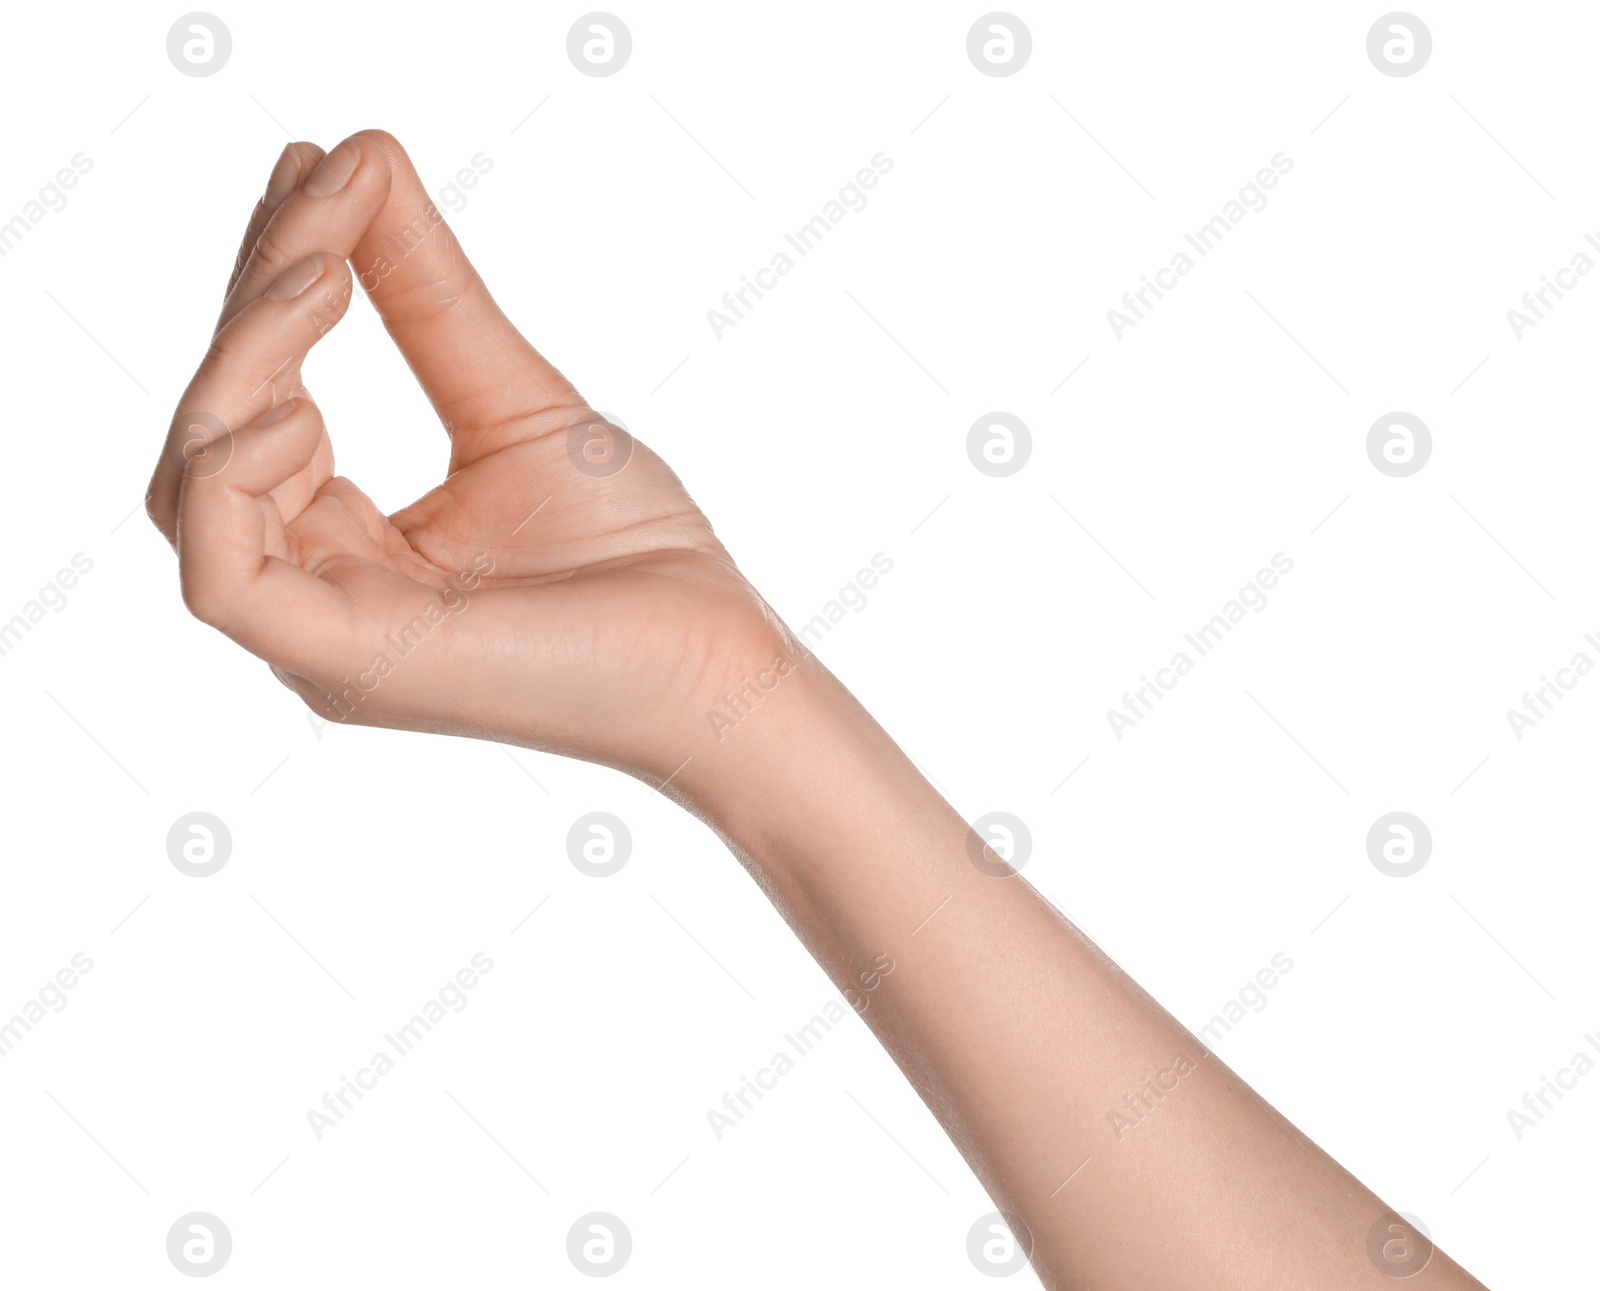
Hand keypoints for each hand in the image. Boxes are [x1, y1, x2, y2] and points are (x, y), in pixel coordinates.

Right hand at [148, 131, 788, 787]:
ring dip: (240, 364)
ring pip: (197, 488)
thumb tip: (360, 158)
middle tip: (322, 196)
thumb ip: (424, 298)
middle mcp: (318, 594)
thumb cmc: (633, 553)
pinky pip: (221, 581)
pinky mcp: (348, 666)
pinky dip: (233, 478)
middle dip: (253, 306)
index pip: (255, 408)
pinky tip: (303, 406)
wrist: (719, 659)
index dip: (268, 288)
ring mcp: (323, 640)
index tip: (317, 168)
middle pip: (210, 436)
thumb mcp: (511, 400)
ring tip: (322, 277)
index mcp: (349, 547)